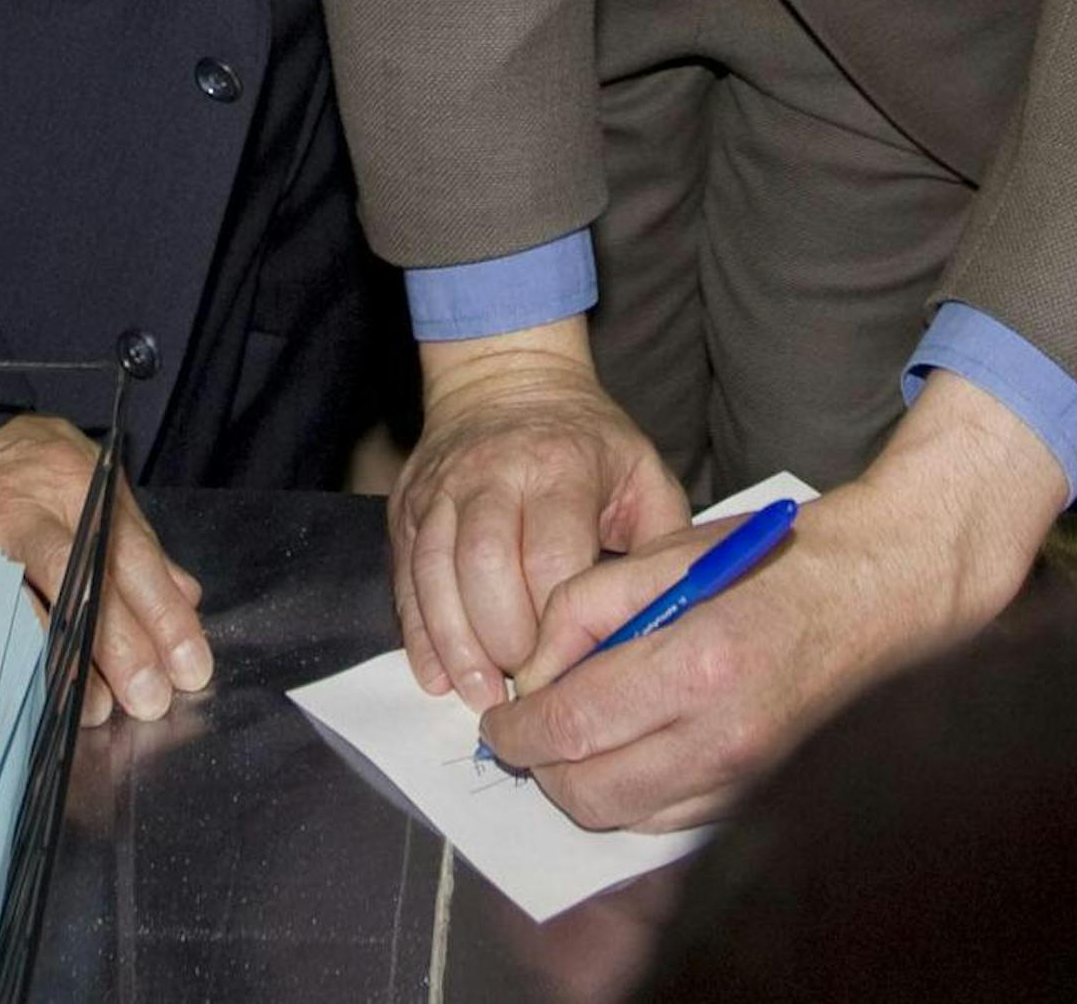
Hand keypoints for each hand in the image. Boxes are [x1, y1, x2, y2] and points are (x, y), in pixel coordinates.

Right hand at [0, 412, 212, 728]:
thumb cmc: (23, 479)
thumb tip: (185, 600)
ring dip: (69, 663)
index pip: (128, 547)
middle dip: (122, 646)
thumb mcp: (83, 489)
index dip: (162, 612)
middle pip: (84, 574)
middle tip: (148, 699)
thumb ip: (131, 545)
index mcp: (75, 472)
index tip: (189, 665)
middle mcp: (26, 492)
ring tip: (97, 708)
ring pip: (29, 600)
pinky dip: (11, 660)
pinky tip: (34, 693)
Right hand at [391, 325, 689, 708]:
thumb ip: (659, 542)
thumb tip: (670, 620)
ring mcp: (443, 489)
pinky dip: (419, 633)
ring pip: (435, 574)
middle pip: (485, 566)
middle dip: (504, 640)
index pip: (551, 553)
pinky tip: (439, 675)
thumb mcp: (641, 470)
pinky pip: (405, 577)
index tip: (572, 668)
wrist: (505, 378)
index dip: (558, 622)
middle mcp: (494, 473)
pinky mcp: (408, 507)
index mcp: (561, 465)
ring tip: (482, 697)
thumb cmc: (586, 441)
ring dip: (457, 646)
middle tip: (526, 689)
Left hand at [483, 373, 1059, 832]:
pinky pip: (666, 817)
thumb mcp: (671, 551)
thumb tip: (535, 670)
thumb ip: (588, 606)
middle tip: (527, 726)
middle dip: (541, 765)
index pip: (574, 727)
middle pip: (588, 793)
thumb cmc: (777, 559)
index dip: (518, 729)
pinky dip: (630, 790)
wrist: (882, 591)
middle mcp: (725, 738)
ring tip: (578, 726)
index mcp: (701, 665)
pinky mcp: (757, 794)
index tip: (498, 718)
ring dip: (582, 781)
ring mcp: (746, 777)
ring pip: (623, 815)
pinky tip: (630, 739)